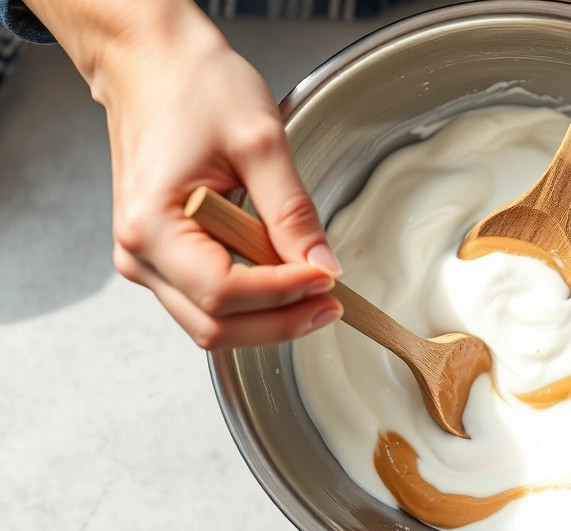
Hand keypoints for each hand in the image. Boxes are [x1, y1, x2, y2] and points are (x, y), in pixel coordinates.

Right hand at [27, 0, 343, 348]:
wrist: (153, 65)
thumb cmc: (193, 88)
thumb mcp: (259, 141)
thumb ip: (293, 211)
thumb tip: (322, 263)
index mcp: (150, 225)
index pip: (224, 293)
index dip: (283, 294)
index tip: (328, 278)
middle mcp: (138, 253)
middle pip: (215, 325)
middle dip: (280, 320)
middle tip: (332, 303)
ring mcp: (146, 260)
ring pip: (211, 323)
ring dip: (268, 317)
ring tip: (315, 290)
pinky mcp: (162, 257)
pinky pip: (208, 300)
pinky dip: (252, 301)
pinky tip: (285, 279)